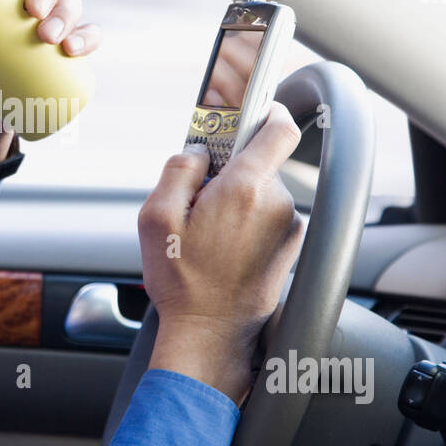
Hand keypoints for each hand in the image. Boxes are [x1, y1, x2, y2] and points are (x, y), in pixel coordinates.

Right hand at [137, 102, 305, 404]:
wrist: (212, 335)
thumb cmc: (182, 282)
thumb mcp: (155, 219)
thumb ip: (177, 171)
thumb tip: (194, 151)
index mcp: (244, 190)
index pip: (278, 128)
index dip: (266, 111)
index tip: (251, 110)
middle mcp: (276, 205)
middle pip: (260, 162)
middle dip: (230, 171)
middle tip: (199, 200)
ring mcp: (288, 227)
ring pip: (262, 191)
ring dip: (237, 201)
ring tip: (209, 234)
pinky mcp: (291, 247)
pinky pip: (268, 217)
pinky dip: (247, 223)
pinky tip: (223, 248)